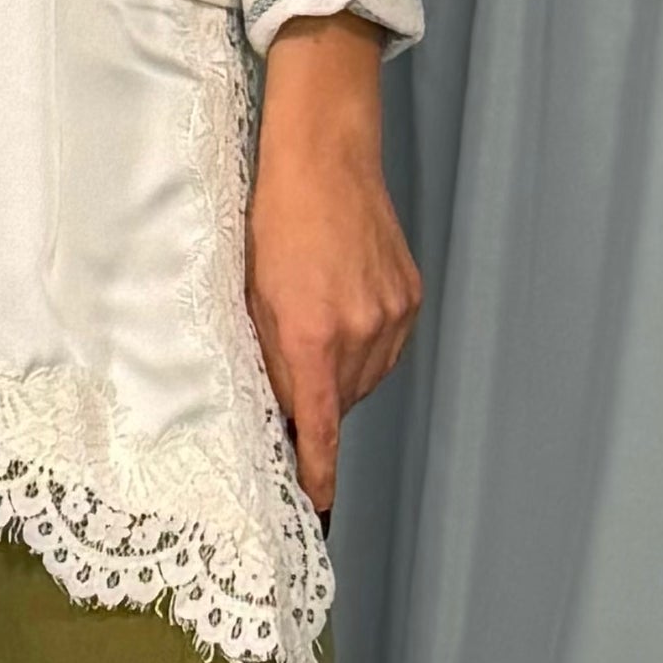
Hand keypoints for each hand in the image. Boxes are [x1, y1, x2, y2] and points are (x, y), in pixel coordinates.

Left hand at [243, 13, 421, 516]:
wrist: (325, 159)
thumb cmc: (275, 220)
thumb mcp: (252, 294)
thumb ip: (269, 356)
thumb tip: (280, 407)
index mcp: (311, 336)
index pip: (318, 427)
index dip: (318, 471)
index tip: (317, 503)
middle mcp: (358, 334)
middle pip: (340, 402)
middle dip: (316, 399)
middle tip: (292, 365)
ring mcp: (392, 315)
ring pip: (367, 376)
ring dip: (343, 371)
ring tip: (318, 322)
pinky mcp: (410, 297)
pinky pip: (389, 345)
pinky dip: (367, 342)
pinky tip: (345, 307)